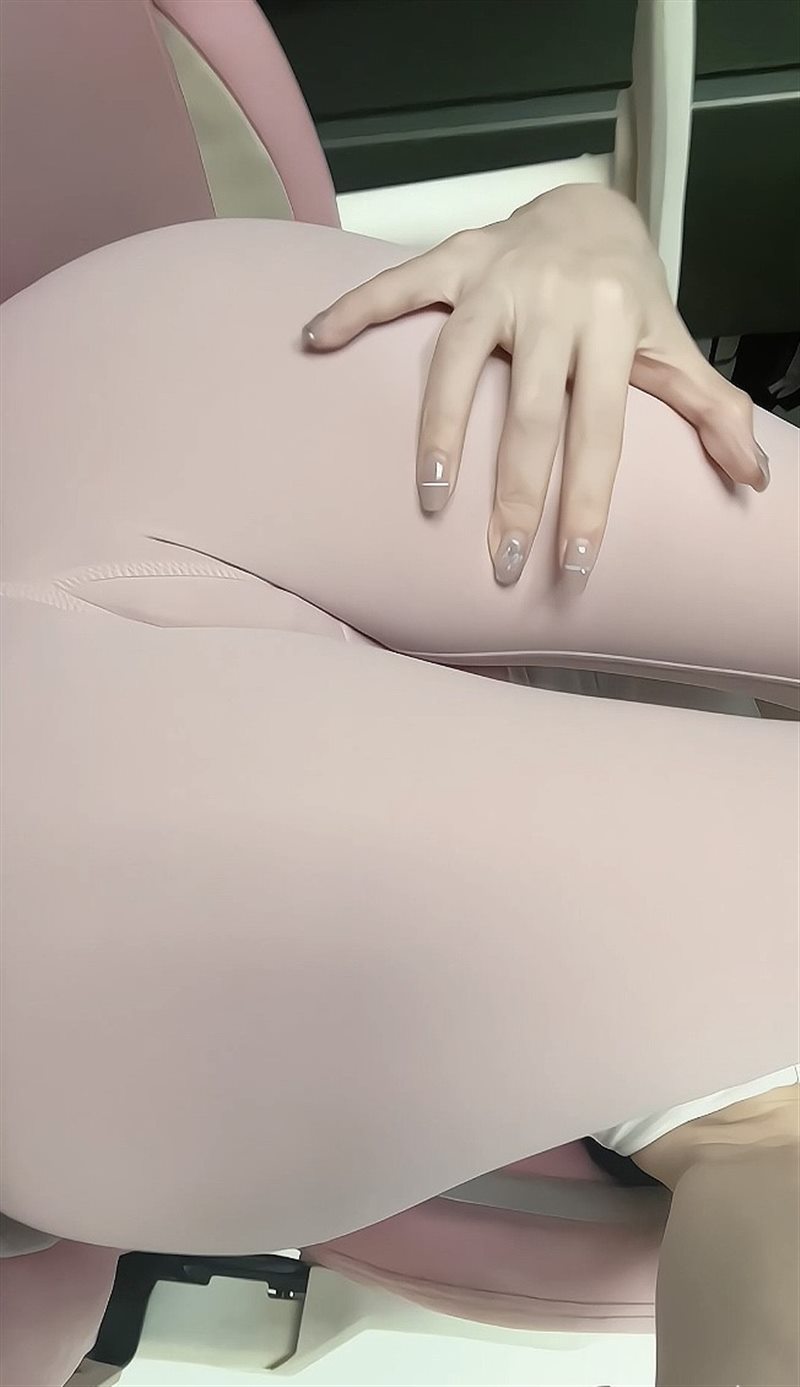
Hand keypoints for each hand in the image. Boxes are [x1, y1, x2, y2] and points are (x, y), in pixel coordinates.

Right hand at [302, 185, 768, 588]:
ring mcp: (498, 275)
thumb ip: (709, 409)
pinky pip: (399, 284)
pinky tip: (315, 341)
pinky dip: (355, 310)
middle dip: (516, 492)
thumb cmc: (628, 297)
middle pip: (530, 410)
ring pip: (457, 356)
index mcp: (611, 327)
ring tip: (429, 494)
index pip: (600, 431)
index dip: (588, 503)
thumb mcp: (673, 347)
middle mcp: (554, 300)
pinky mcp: (455, 257)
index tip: (574, 567)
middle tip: (501, 561)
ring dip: (439, 426)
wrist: (593, 209)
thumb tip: (753, 476)